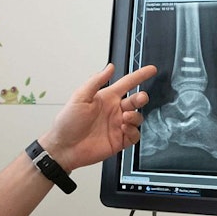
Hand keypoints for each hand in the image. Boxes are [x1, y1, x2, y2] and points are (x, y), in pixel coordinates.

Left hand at [40, 64, 156, 171]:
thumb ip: (96, 81)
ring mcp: (118, 126)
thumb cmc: (67, 122)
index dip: (140, 76)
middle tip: (140, 99)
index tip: (152, 70)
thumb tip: (109, 67)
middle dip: (141, 98)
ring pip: (137, 117)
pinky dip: (133, 131)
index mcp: (106, 98)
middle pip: (136, 101)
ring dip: (135, 116)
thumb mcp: (80, 97)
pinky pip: (135, 134)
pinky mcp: (120, 140)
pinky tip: (123, 129)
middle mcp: (114, 110)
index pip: (127, 83)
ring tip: (124, 118)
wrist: (64, 147)